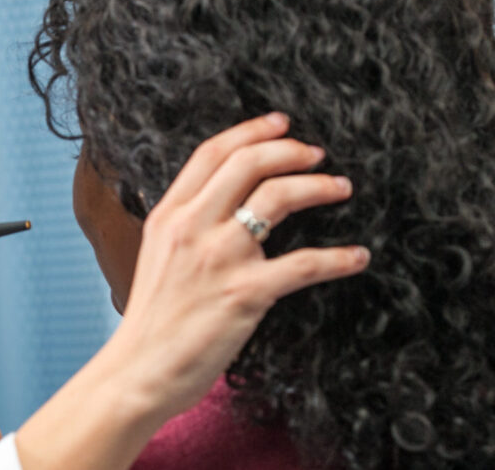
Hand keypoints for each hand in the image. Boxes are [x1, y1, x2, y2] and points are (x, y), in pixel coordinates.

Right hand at [15, 112, 368, 468]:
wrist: (138, 371)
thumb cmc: (151, 322)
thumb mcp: (156, 257)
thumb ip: (184, 227)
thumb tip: (218, 205)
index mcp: (168, 215)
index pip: (212, 154)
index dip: (251, 131)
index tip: (280, 123)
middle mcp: (192, 227)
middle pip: (248, 164)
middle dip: (291, 150)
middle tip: (318, 155)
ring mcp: (218, 258)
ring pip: (277, 198)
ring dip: (318, 187)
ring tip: (340, 188)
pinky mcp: (244, 293)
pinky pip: (304, 264)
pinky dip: (338, 258)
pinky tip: (356, 257)